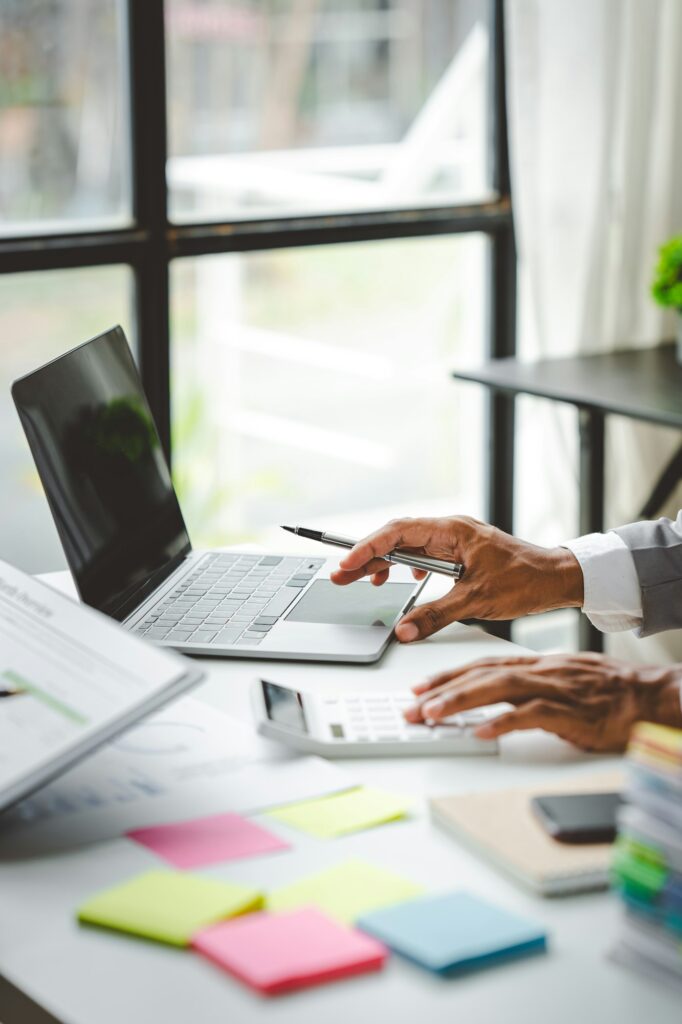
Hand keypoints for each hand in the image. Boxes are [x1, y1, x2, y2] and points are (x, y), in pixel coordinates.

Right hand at [330, 516, 583, 641]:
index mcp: (452, 530)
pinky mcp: (461, 553)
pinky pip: (424, 555)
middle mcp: (451, 530)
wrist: (558, 578)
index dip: (367, 548)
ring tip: (366, 582)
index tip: (347, 565)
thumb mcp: (477, 600)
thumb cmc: (527, 580)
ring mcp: (455, 541)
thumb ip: (436, 615)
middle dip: (368, 557)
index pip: (398, 533)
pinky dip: (407, 567)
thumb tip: (404, 630)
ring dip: (385, 563)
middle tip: (341, 576)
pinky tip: (404, 580)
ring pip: (408, 547)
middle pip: (397, 538)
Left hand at [404, 653, 681, 751]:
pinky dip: (503, 721)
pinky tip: (480, 730)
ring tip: (432, 714)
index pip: (483, 665)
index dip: (449, 674)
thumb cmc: (608, 692)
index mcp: (536, 665)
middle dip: (442, 689)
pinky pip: (531, 715)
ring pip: (498, 689)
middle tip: (412, 706)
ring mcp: (553, 689)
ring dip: (460, 701)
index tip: (421, 686)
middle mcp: (539, 671)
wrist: (647, 696)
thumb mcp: (561, 683)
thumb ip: (529, 690)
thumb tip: (496, 704)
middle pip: (481, 675)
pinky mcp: (570, 712)